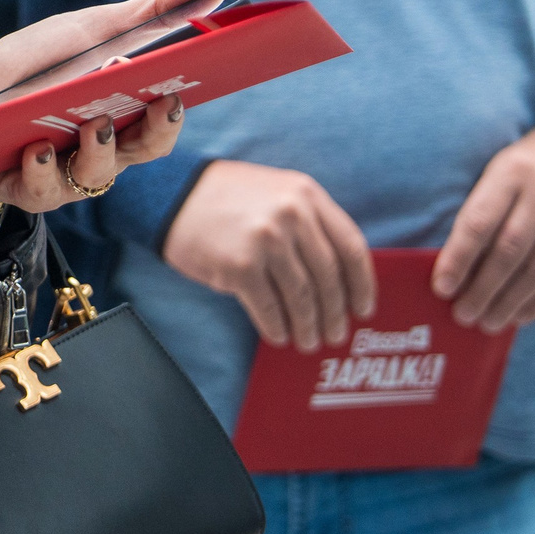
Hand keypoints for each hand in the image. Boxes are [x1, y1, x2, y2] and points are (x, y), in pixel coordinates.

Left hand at [0, 0, 218, 211]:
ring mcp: (69, 171)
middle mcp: (104, 147)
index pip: (165, 116)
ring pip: (98, 173)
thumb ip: (148, 14)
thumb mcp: (85, 31)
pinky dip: (42, 168)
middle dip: (155, 131)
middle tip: (158, 104)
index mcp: (123, 110)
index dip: (175, 109)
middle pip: (144, 148)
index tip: (181, 87)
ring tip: (93, 122)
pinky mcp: (28, 188)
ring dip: (99, 149)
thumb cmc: (33, 70)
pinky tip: (37, 146)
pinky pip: (42, 188)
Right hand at [163, 161, 374, 348]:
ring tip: (308, 341)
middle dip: (335, 313)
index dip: (362, 285)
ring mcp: (266, 240)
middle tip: (336, 335)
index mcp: (306, 194)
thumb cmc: (227, 197)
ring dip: (308, 326)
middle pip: (329, 278)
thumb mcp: (277, 192)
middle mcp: (291, 214)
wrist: (170, 193)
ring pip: (302, 297)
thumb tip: (339, 277)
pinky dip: (278, 328)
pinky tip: (279, 336)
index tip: (363, 309)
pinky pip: (270, 308)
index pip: (351, 247)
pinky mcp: (240, 265)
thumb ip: (310, 221)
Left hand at [431, 117, 534, 331]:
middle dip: (483, 289)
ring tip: (487, 322)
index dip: (458, 259)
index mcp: (511, 171)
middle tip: (463, 315)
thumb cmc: (532, 166)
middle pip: (509, 251)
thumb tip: (455, 267)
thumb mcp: (502, 170)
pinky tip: (520, 314)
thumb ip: (483, 209)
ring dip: (510, 302)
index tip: (442, 288)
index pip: (479, 222)